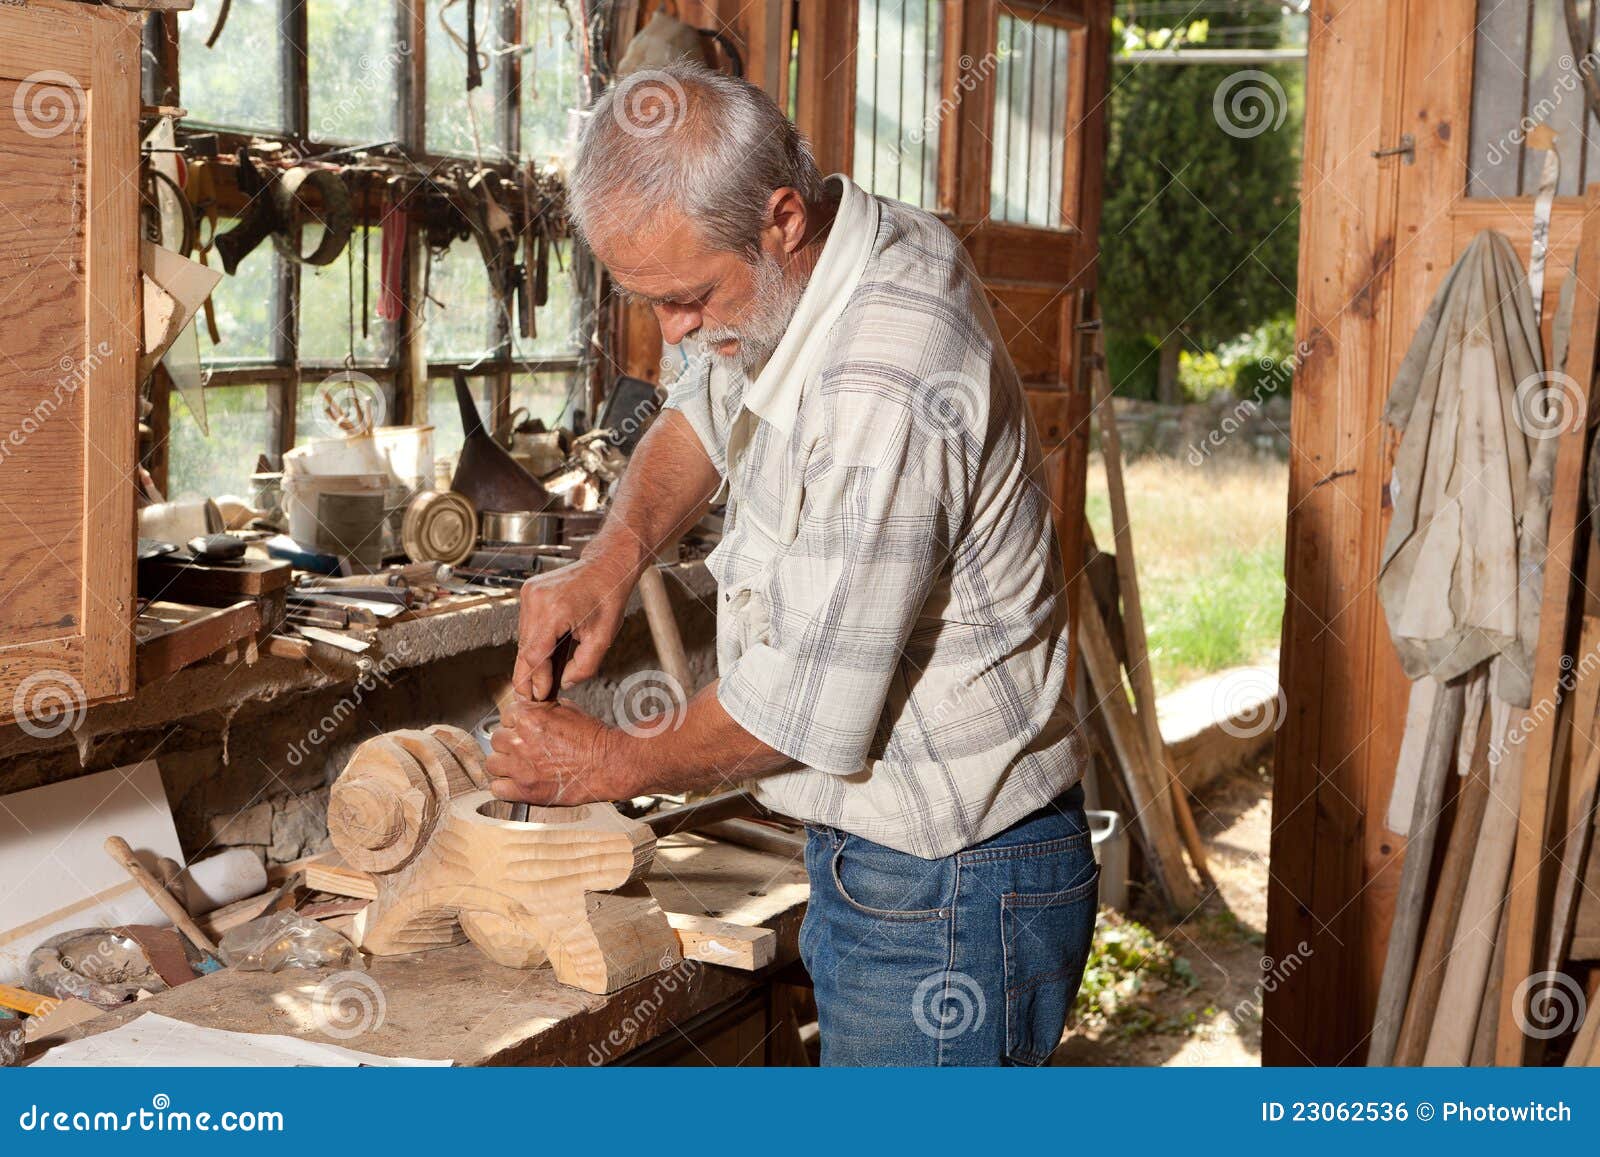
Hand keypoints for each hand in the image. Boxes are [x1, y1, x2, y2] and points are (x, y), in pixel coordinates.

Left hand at [484, 698, 626, 805]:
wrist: (607, 763)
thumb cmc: (592, 738)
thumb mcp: (566, 709)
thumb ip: (540, 709)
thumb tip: (528, 709)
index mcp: (528, 717)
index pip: (505, 716)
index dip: (515, 722)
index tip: (522, 729)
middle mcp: (520, 741)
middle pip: (496, 739)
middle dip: (509, 742)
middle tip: (524, 748)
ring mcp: (520, 767)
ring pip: (493, 763)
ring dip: (504, 764)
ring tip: (519, 765)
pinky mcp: (525, 790)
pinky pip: (497, 788)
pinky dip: (505, 786)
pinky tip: (517, 782)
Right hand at [515, 556, 635, 699]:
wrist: (605, 566)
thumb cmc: (608, 597)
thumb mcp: (603, 638)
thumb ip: (585, 666)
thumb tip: (564, 682)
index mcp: (555, 610)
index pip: (536, 655)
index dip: (537, 679)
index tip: (542, 696)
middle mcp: (537, 600)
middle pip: (525, 648)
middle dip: (527, 675)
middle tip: (529, 697)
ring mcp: (529, 594)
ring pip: (523, 638)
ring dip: (530, 660)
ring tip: (538, 680)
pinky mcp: (528, 592)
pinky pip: (526, 626)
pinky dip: (533, 642)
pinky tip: (542, 657)